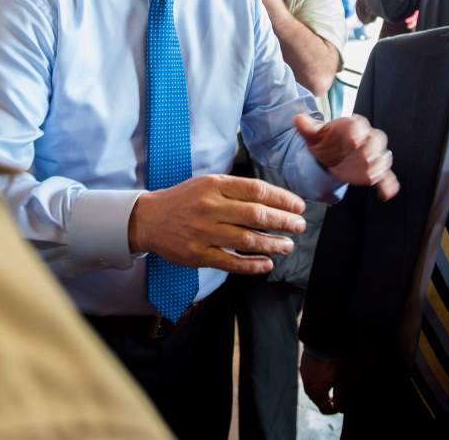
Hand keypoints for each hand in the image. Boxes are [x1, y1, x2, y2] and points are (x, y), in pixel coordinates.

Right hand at [127, 174, 306, 274]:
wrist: (148, 219)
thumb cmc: (183, 200)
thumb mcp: (206, 183)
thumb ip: (234, 189)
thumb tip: (271, 198)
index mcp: (214, 185)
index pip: (256, 190)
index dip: (282, 198)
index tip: (298, 206)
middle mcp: (210, 206)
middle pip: (256, 214)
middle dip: (283, 221)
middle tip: (300, 226)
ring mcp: (203, 232)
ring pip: (246, 239)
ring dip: (272, 244)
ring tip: (288, 246)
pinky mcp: (197, 254)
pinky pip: (230, 261)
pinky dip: (252, 265)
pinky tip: (267, 264)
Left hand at [294, 113, 399, 200]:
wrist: (330, 154)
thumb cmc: (325, 141)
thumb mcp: (313, 134)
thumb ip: (307, 127)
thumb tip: (297, 119)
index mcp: (352, 126)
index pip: (359, 125)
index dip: (358, 131)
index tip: (354, 139)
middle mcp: (366, 138)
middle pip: (377, 139)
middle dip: (372, 148)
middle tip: (366, 157)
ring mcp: (372, 155)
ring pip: (383, 157)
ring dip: (379, 166)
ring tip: (371, 175)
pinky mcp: (374, 170)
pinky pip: (386, 176)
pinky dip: (388, 185)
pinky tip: (386, 194)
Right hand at [301, 349, 346, 413]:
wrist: (321, 343)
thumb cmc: (333, 362)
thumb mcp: (341, 380)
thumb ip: (340, 396)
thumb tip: (340, 407)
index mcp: (317, 392)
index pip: (325, 410)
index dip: (334, 410)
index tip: (341, 406)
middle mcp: (308, 387)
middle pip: (317, 401)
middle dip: (327, 401)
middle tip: (336, 397)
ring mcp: (304, 377)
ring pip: (312, 391)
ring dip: (320, 392)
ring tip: (329, 385)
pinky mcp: (303, 368)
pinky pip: (309, 380)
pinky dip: (315, 382)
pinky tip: (322, 375)